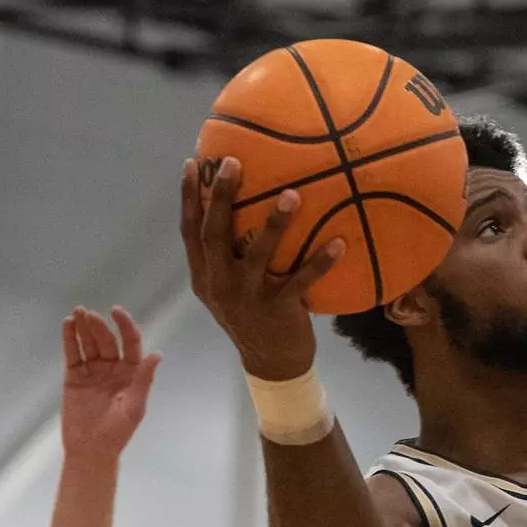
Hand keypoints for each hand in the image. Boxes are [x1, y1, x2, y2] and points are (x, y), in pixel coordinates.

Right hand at [61, 306, 160, 460]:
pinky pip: (73, 354)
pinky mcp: (74, 377)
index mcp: (132, 373)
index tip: (116, 311)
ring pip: (89, 344)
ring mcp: (93, 371)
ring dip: (84, 327)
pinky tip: (67, 324)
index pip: (131, 343)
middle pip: (107, 340)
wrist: (90, 449)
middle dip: (99, 326)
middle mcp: (113, 368)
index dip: (125, 325)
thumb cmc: (118, 431)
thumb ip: (144, 379)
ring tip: (77, 313)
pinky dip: (69, 339)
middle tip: (88, 313)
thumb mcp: (135, 406)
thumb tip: (157, 354)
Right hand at [179, 158, 343, 380]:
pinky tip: (339, 244)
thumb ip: (227, 256)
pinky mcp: (278, 309)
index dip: (187, 197)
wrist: (270, 362)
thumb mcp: (228, 288)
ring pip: (257, 254)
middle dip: (220, 196)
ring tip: (292, 194)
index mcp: (204, 275)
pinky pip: (301, 281)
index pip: (190, 231)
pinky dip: (321, 262)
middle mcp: (220, 283)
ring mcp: (247, 297)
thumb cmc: (252, 316)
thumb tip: (241, 207)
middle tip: (233, 163)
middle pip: (215, 234)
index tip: (191, 163)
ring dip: (276, 223)